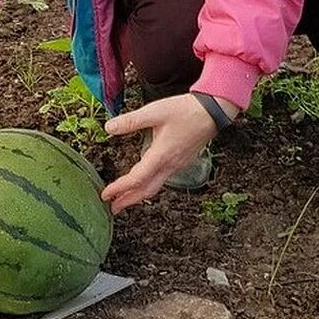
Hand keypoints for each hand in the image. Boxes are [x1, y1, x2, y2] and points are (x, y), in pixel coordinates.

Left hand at [100, 93, 234, 213]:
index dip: (119, 189)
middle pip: (146, 191)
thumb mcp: (154, 112)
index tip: (105, 194)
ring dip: (138, 195)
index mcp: (161, 155)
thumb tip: (109, 127)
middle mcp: (170, 165)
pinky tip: (144, 181)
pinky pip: (163, 179)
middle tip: (112, 207)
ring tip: (124, 197)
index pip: (136, 179)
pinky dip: (149, 185)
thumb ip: (131, 121)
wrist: (213, 111)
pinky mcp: (181, 161)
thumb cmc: (186, 111)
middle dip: (128, 201)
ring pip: (155, 187)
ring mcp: (177, 165)